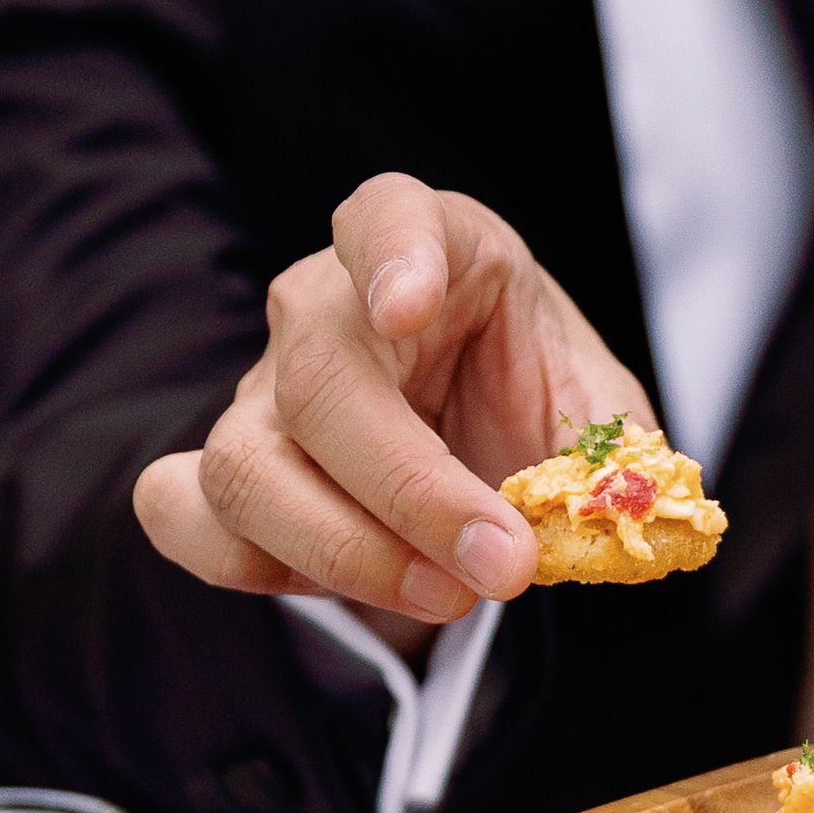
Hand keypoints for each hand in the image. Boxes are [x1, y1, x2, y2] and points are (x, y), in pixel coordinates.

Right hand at [135, 174, 649, 622]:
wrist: (476, 453)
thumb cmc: (530, 406)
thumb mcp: (598, 418)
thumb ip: (617, 458)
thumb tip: (633, 515)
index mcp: (434, 251)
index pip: (387, 216)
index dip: (392, 253)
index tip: (410, 305)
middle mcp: (325, 307)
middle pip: (320, 383)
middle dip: (414, 495)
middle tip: (503, 567)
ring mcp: (261, 390)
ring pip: (248, 465)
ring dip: (347, 552)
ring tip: (449, 596)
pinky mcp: (223, 470)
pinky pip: (179, 512)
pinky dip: (247, 566)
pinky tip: (343, 593)